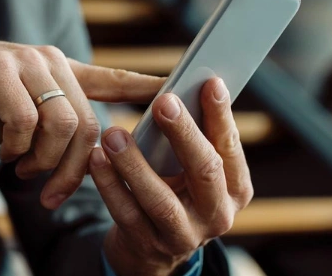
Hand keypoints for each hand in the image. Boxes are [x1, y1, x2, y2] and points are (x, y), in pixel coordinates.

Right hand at [0, 35, 164, 208]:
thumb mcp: (24, 113)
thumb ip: (55, 126)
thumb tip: (87, 164)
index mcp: (61, 70)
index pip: (113, 78)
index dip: (144, 87)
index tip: (175, 93)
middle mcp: (50, 61)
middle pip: (87, 123)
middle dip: (73, 168)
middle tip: (51, 194)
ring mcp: (26, 62)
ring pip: (61, 123)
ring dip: (44, 161)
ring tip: (24, 172)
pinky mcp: (0, 71)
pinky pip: (25, 121)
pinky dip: (18, 149)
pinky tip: (6, 156)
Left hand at [88, 77, 252, 275]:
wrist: (153, 248)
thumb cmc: (174, 189)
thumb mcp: (191, 168)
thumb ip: (192, 135)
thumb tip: (186, 86)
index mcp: (235, 188)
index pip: (230, 147)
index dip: (221, 115)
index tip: (209, 82)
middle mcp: (217, 215)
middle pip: (205, 172)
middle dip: (184, 134)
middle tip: (163, 102)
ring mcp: (183, 235)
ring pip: (161, 200)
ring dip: (135, 163)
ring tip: (113, 133)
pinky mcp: (148, 246)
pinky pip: (126, 213)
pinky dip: (110, 185)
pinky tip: (96, 159)